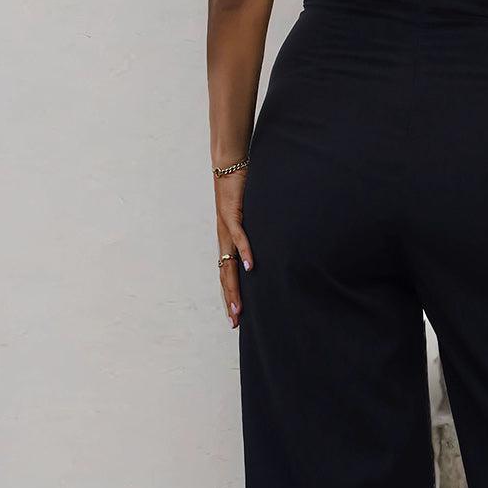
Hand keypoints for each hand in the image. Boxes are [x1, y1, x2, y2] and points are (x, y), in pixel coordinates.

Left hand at [215, 170, 254, 329]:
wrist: (228, 166)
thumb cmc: (239, 190)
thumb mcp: (247, 216)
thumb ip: (252, 231)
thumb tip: (263, 246)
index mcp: (227, 241)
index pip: (227, 274)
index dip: (230, 295)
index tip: (235, 316)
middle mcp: (224, 238)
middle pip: (226, 276)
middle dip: (230, 300)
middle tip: (235, 321)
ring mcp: (226, 228)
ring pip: (229, 263)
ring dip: (234, 286)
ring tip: (238, 306)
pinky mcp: (232, 214)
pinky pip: (239, 237)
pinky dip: (245, 252)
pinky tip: (250, 267)